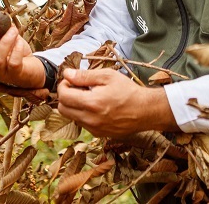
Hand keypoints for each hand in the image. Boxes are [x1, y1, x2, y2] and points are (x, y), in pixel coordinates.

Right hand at [0, 25, 45, 89]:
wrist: (32, 68)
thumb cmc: (15, 51)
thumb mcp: (5, 37)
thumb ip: (0, 28)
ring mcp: (1, 73)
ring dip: (5, 42)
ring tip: (13, 30)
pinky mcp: (15, 75)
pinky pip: (14, 63)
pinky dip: (17, 49)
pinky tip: (20, 41)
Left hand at [56, 68, 178, 137]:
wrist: (146, 111)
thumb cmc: (128, 91)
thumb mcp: (107, 76)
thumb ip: (84, 76)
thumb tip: (66, 74)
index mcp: (92, 103)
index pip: (63, 97)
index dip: (63, 85)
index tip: (71, 80)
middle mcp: (90, 119)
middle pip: (63, 109)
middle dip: (66, 96)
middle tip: (78, 88)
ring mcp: (94, 129)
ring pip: (71, 117)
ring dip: (74, 106)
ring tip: (89, 97)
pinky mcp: (99, 134)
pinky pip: (82, 124)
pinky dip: (83, 114)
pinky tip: (95, 107)